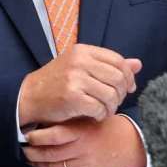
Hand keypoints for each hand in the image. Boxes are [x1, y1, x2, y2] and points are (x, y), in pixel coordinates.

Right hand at [18, 44, 140, 125]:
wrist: (29, 97)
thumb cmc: (56, 83)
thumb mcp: (80, 67)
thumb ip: (109, 65)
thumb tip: (138, 64)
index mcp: (82, 51)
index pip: (118, 60)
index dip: (128, 76)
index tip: (127, 88)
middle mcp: (79, 61)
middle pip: (118, 78)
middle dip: (120, 94)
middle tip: (113, 102)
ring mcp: (75, 78)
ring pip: (111, 95)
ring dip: (111, 107)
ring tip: (103, 110)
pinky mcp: (72, 97)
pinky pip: (99, 108)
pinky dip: (101, 115)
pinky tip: (94, 116)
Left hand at [22, 116, 146, 166]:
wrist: (131, 145)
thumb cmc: (107, 129)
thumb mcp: (88, 118)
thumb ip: (68, 122)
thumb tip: (41, 124)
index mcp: (82, 132)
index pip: (54, 136)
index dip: (37, 138)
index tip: (28, 136)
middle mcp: (83, 150)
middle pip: (50, 155)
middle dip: (32, 153)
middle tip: (25, 149)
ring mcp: (86, 166)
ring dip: (40, 165)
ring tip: (33, 159)